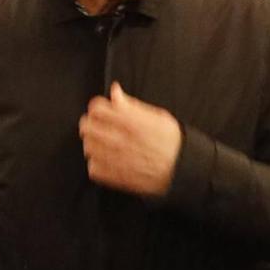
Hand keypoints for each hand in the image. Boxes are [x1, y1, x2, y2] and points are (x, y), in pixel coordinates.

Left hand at [79, 83, 181, 197]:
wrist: (182, 169)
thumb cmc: (172, 142)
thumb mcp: (158, 116)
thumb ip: (132, 104)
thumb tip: (116, 91)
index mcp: (130, 122)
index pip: (96, 109)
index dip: (97, 107)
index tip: (101, 111)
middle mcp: (120, 140)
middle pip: (87, 127)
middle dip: (91, 123)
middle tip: (98, 126)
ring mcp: (116, 160)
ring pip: (88, 147)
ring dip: (92, 143)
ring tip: (102, 143)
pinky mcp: (116, 177)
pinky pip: (93, 168)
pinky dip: (96, 164)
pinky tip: (106, 160)